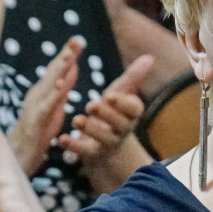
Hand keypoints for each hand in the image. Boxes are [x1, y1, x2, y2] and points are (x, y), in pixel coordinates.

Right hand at [6, 43, 81, 174]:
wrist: (18, 157)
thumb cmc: (37, 132)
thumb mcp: (55, 107)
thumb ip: (62, 88)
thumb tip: (72, 68)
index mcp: (43, 91)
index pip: (57, 70)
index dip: (68, 54)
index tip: (79, 39)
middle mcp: (37, 95)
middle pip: (53, 72)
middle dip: (65, 55)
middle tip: (77, 39)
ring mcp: (34, 107)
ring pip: (48, 86)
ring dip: (59, 70)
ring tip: (70, 56)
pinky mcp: (35, 122)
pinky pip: (46, 107)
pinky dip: (53, 95)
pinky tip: (62, 86)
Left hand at [60, 54, 155, 174]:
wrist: (108, 143)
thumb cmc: (114, 110)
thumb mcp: (122, 92)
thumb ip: (133, 76)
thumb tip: (150, 57)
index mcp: (131, 114)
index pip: (133, 109)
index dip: (122, 103)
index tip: (109, 96)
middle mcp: (123, 129)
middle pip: (119, 124)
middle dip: (105, 115)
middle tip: (90, 106)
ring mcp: (108, 143)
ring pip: (103, 138)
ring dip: (90, 129)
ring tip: (77, 120)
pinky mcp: (93, 153)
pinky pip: (85, 151)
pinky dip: (74, 146)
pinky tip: (62, 139)